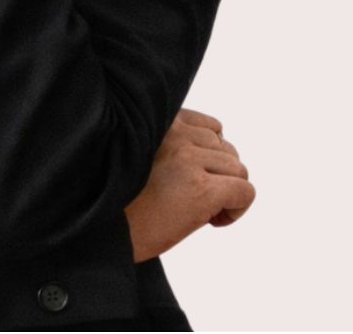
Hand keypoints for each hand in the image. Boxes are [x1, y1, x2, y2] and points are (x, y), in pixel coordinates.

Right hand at [124, 108, 255, 262]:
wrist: (107, 229)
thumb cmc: (123, 198)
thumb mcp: (146, 154)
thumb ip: (176, 145)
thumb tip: (220, 152)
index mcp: (162, 122)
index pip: (210, 127)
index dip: (209, 156)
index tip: (192, 178)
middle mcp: (177, 135)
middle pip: (227, 150)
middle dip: (220, 176)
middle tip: (197, 199)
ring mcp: (190, 160)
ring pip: (238, 170)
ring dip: (228, 192)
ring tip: (202, 210)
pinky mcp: (202, 189)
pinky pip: (245, 191)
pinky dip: (237, 209)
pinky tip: (212, 220)